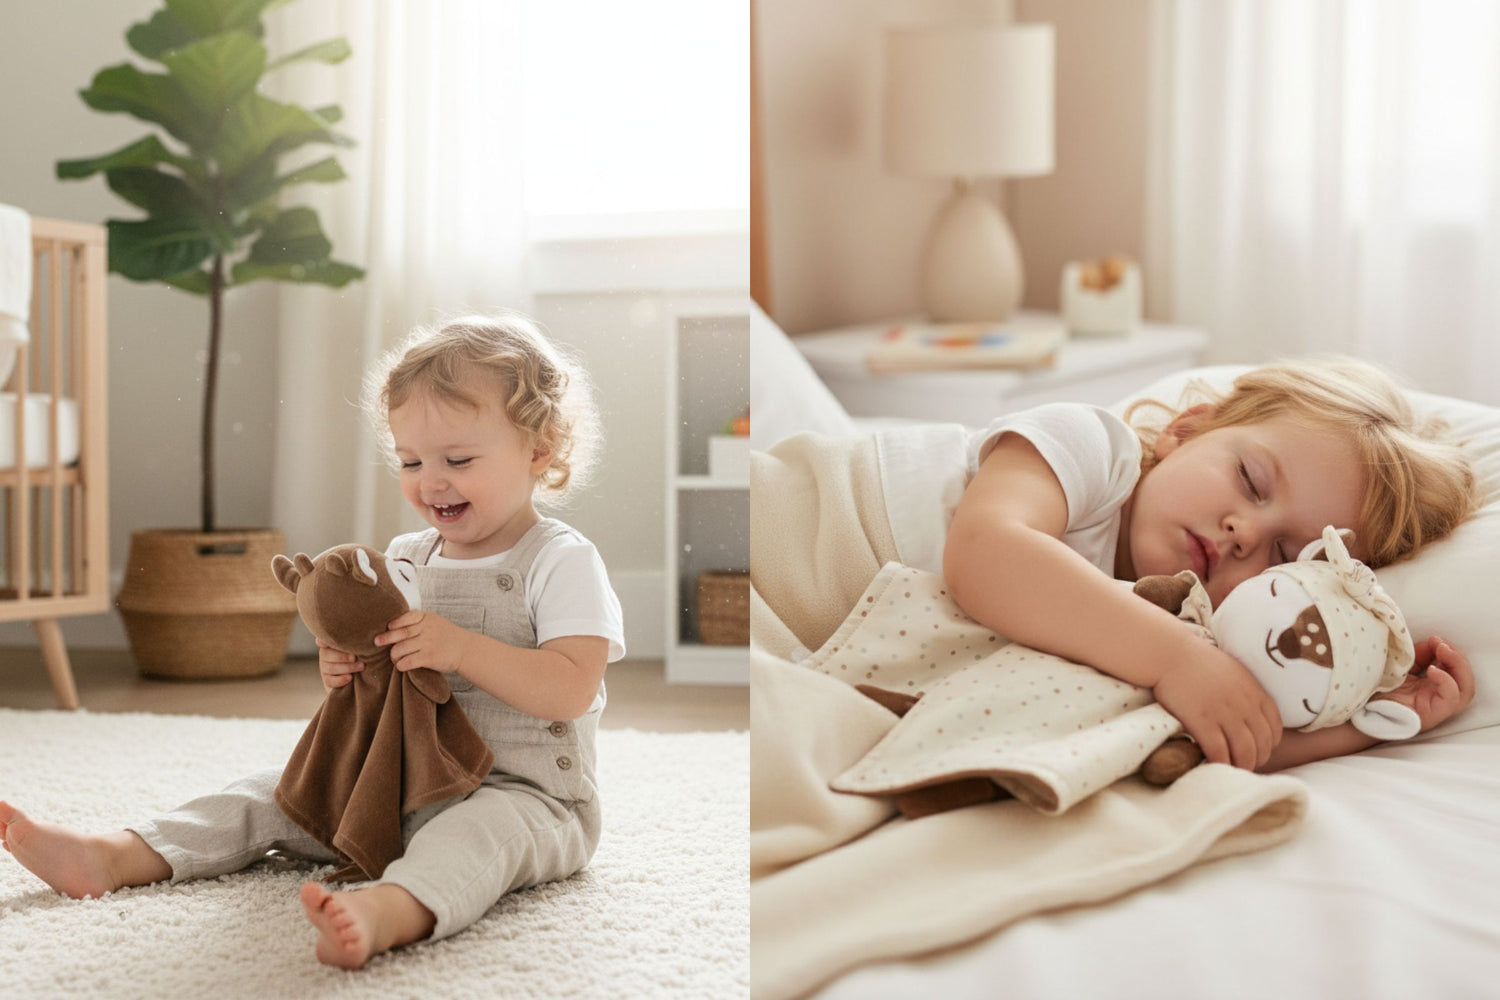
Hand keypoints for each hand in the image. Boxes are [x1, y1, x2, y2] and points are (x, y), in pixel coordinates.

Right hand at [316, 638, 361, 689]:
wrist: (363, 677)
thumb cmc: (365, 656)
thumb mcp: (363, 647)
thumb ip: (360, 641)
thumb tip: (372, 634)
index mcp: (332, 643)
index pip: (323, 640)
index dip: (323, 640)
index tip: (326, 641)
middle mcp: (325, 654)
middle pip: (326, 654)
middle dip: (342, 656)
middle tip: (356, 657)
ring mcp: (324, 667)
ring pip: (329, 667)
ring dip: (346, 667)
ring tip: (361, 666)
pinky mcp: (327, 680)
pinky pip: (330, 681)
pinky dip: (340, 680)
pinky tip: (350, 678)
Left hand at [377, 610, 473, 674]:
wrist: (466, 649)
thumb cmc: (447, 636)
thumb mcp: (435, 622)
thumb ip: (419, 622)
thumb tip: (392, 627)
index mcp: (427, 618)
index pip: (406, 617)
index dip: (394, 623)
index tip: (388, 627)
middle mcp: (427, 629)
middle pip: (400, 633)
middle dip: (386, 638)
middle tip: (377, 642)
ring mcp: (428, 643)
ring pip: (401, 649)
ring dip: (394, 655)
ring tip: (394, 658)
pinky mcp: (429, 657)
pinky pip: (408, 661)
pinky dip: (401, 665)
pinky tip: (401, 666)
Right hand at [1153, 646, 1283, 770]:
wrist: (1170, 654)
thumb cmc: (1197, 660)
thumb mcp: (1233, 670)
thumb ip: (1246, 690)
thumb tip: (1248, 710)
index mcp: (1254, 691)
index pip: (1275, 727)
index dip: (1270, 744)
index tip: (1260, 750)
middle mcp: (1244, 704)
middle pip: (1262, 743)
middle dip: (1257, 759)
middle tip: (1246, 765)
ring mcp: (1224, 713)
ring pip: (1244, 751)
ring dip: (1241, 765)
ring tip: (1232, 769)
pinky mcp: (1202, 721)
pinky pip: (1218, 750)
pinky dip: (1220, 763)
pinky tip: (1214, 765)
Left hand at [1375, 636, 1475, 732]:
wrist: (1356, 704)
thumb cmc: (1373, 685)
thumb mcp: (1398, 664)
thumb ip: (1417, 654)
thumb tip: (1434, 642)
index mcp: (1428, 684)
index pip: (1453, 668)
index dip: (1450, 652)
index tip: (1435, 639)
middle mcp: (1435, 696)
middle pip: (1464, 678)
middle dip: (1458, 657)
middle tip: (1442, 644)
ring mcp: (1434, 705)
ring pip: (1465, 689)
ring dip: (1458, 666)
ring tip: (1443, 651)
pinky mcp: (1431, 714)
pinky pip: (1451, 698)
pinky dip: (1447, 681)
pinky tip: (1432, 669)